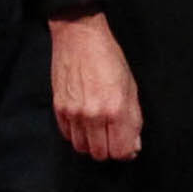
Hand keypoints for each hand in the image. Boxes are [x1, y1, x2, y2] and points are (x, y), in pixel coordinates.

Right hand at [50, 13, 142, 161]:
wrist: (79, 37)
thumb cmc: (109, 58)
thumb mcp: (131, 86)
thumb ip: (133, 119)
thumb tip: (134, 146)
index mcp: (115, 108)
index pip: (121, 151)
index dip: (126, 151)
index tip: (127, 144)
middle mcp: (93, 114)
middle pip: (100, 154)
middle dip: (109, 148)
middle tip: (112, 135)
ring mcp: (73, 113)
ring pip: (82, 148)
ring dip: (92, 143)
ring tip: (98, 128)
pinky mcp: (58, 109)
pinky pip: (67, 136)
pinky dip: (77, 134)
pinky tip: (84, 121)